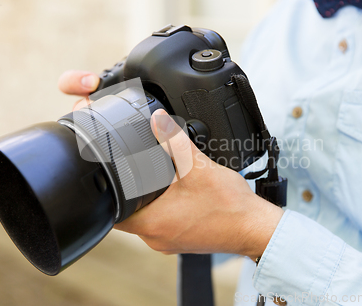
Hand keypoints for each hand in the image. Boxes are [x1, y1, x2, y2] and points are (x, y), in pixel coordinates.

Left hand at [58, 70, 283, 257]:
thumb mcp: (198, 167)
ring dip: (143, 200)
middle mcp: (155, 237)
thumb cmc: (229, 207)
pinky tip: (171, 194)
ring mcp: (167, 241)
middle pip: (124, 214)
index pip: (111, 210)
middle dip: (125, 192)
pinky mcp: (180, 239)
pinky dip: (160, 208)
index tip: (107, 174)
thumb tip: (157, 119)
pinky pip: (160, 223)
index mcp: (152, 223)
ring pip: (143, 218)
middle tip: (130, 170)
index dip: (106, 192)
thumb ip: (174, 141)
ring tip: (151, 179)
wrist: (255, 229)